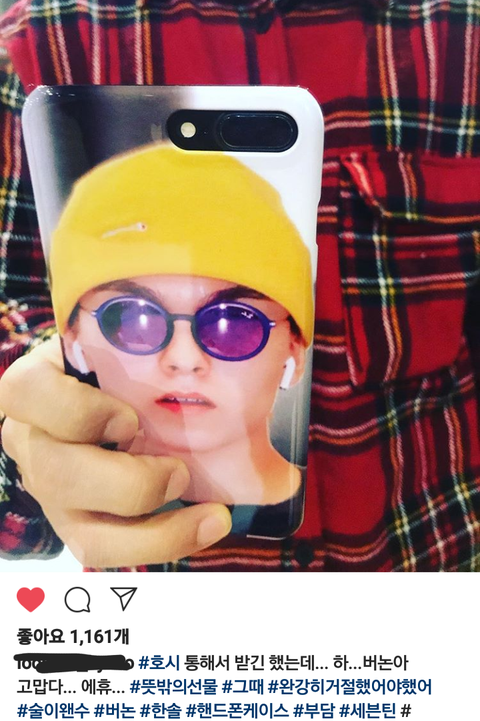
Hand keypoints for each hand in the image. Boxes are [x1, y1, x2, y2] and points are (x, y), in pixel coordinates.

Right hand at [0, 335, 231, 566]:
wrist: (106, 402)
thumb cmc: (115, 368)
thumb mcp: (118, 346)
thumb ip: (140, 344)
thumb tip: (204, 344)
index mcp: (34, 388)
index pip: (28, 394)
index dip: (77, 413)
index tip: (130, 419)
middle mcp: (32, 444)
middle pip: (57, 476)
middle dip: (128, 483)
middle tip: (180, 471)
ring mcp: (52, 494)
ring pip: (85, 534)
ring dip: (155, 530)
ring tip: (209, 513)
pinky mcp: (77, 527)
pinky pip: (109, 554)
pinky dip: (163, 544)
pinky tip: (206, 524)